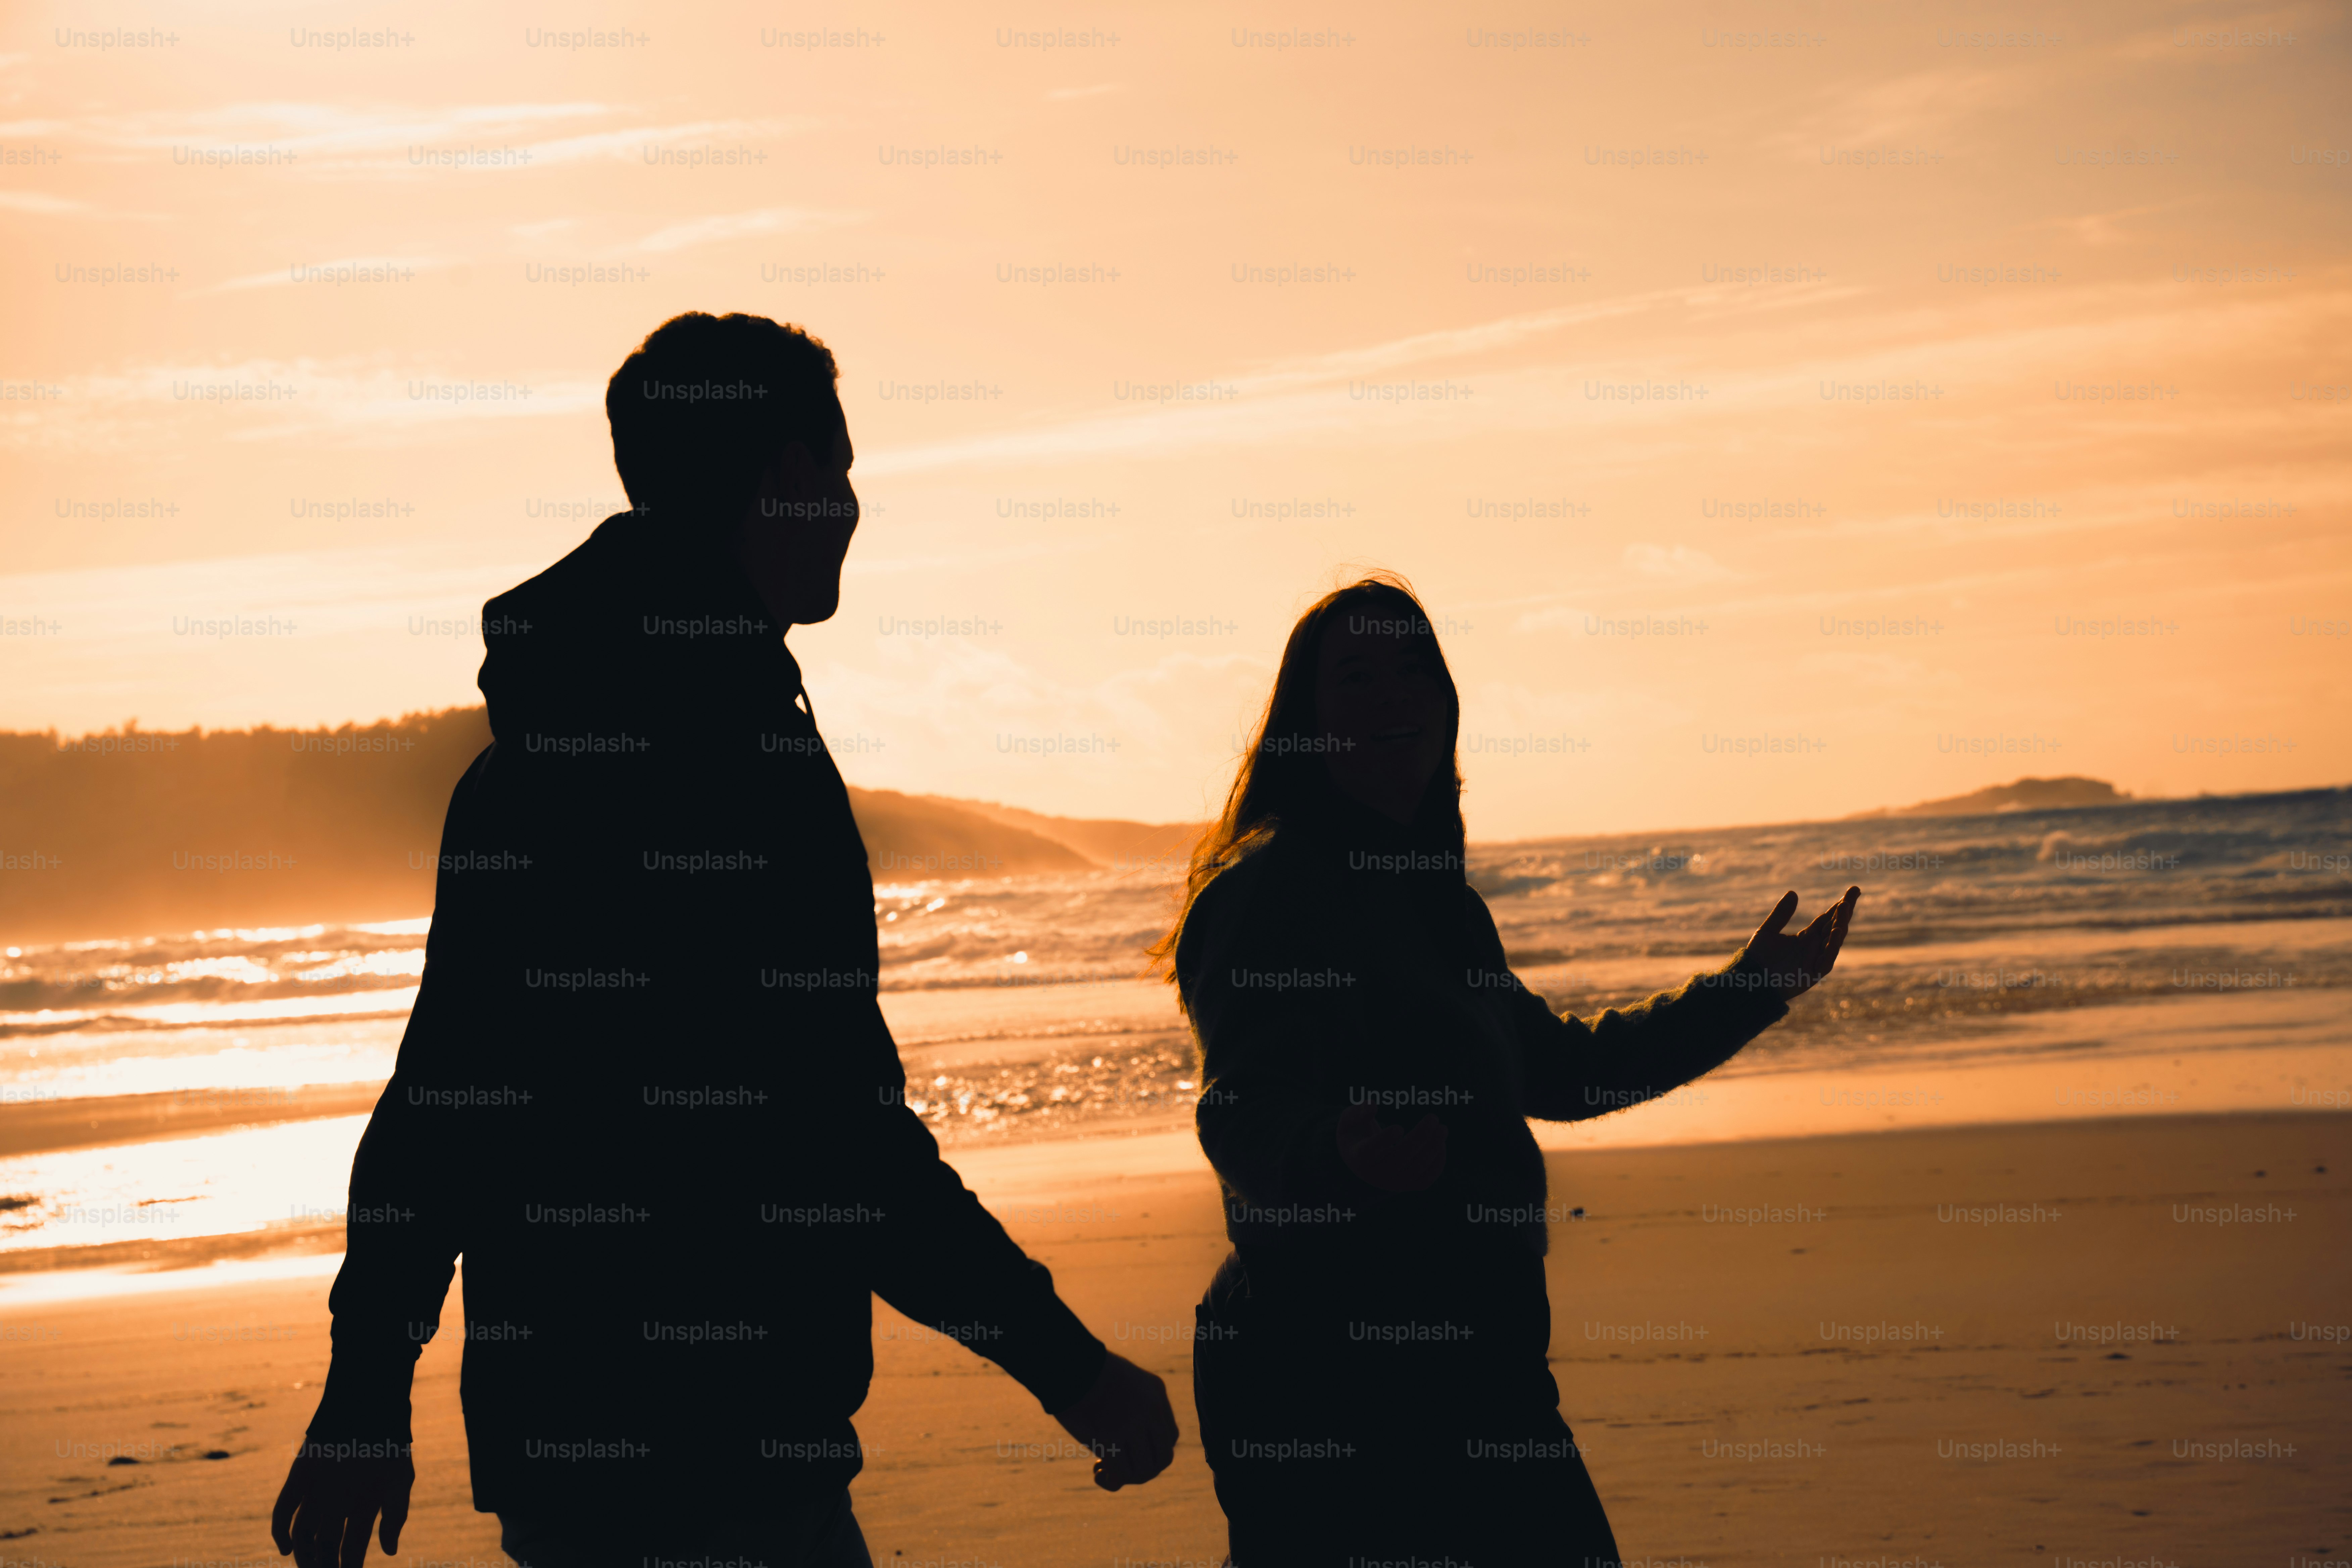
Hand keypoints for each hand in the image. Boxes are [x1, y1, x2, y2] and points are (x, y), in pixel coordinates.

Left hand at [272, 1447, 412, 1567]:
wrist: (368, 1405)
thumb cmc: (390, 1444)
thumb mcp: (402, 1480)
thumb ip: (396, 1516)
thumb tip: (390, 1552)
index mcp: (361, 1505)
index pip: (351, 1550)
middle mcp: (335, 1501)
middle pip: (324, 1546)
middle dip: (324, 1566)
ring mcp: (315, 1491)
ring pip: (303, 1534)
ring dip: (304, 1556)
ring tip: (310, 1567)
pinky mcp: (298, 1477)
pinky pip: (283, 1510)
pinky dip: (279, 1531)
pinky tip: (286, 1549)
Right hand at [1051, 1350, 1177, 1490]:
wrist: (1065, 1364)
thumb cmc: (1084, 1376)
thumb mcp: (1116, 1388)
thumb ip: (1128, 1415)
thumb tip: (1120, 1463)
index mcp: (1156, 1392)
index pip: (1170, 1436)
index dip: (1151, 1451)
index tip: (1128, 1449)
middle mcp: (1151, 1408)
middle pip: (1164, 1457)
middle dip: (1144, 1470)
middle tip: (1119, 1468)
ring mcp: (1133, 1423)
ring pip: (1146, 1469)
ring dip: (1127, 1478)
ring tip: (1104, 1471)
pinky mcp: (1111, 1437)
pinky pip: (1121, 1473)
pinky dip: (1110, 1481)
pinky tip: (1097, 1472)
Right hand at [1337, 1103, 1447, 1192]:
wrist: (1360, 1161)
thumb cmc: (1356, 1133)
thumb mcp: (1349, 1119)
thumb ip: (1358, 1111)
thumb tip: (1373, 1106)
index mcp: (1359, 1155)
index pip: (1370, 1150)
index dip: (1384, 1140)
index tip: (1399, 1127)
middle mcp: (1375, 1173)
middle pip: (1399, 1157)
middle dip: (1420, 1137)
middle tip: (1433, 1118)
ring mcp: (1392, 1183)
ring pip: (1416, 1168)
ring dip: (1433, 1148)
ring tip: (1443, 1128)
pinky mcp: (1406, 1187)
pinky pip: (1426, 1180)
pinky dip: (1437, 1163)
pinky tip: (1442, 1143)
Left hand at [1737, 886, 1860, 1000]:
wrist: (1751, 980)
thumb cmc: (1758, 958)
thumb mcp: (1768, 931)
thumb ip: (1781, 914)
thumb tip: (1793, 892)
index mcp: (1807, 937)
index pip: (1828, 918)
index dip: (1840, 905)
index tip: (1853, 890)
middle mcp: (1815, 948)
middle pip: (1835, 926)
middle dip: (1845, 910)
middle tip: (1854, 891)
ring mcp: (1816, 961)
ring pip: (1834, 941)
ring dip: (1840, 924)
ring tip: (1844, 907)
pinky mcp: (1813, 974)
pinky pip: (1827, 959)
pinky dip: (1833, 946)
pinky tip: (1838, 930)